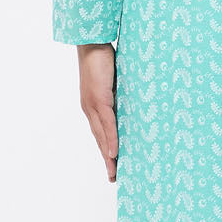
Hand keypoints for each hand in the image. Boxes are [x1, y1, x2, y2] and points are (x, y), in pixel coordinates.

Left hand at [77, 43, 118, 181]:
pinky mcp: (99, 100)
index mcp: (93, 106)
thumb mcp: (114, 81)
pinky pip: (107, 124)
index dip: (106, 150)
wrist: (91, 43)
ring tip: (115, 172)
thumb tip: (131, 103)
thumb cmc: (103, 59)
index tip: (113, 165)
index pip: (100, 133)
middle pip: (99, 140)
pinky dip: (111, 139)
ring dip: (108, 156)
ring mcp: (93, 106)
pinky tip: (115, 153)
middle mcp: (90, 109)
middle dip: (107, 160)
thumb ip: (119, 95)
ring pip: (102, 136)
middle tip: (114, 178)